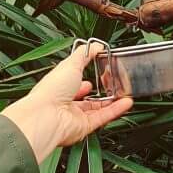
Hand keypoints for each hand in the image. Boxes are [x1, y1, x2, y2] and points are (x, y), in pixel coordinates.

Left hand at [0, 42, 132, 163]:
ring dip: (111, 102)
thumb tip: (96, 45)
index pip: (73, 80)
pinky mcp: (84, 126)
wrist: (47, 116)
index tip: (98, 70)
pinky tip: (125, 103)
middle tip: (112, 84)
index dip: (84, 76)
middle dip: (99, 91)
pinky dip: (115, 110)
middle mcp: (65, 101)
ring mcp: (74, 115)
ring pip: (96, 109)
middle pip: (86, 97)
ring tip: (123, 93)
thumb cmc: (50, 91)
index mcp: (58, 85)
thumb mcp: (70, 63)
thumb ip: (84, 54)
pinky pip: (103, 117)